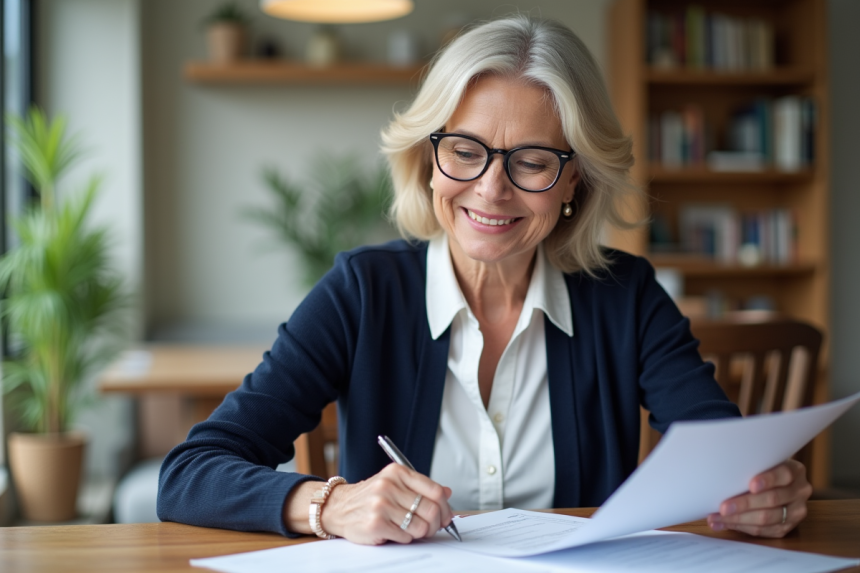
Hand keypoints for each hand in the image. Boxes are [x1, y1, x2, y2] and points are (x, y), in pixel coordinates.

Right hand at [319, 463, 453, 544]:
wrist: (339, 507)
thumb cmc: (370, 497)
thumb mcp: (394, 484)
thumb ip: (420, 487)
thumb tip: (446, 493)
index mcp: (397, 473)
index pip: (434, 490)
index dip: (445, 507)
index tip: (445, 515)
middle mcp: (389, 486)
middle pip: (430, 510)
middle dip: (435, 524)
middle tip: (432, 528)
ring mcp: (381, 505)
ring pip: (420, 526)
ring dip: (419, 532)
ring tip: (411, 530)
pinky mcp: (375, 524)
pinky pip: (405, 537)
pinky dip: (405, 538)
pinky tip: (396, 532)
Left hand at [707, 459, 811, 536]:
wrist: (777, 485)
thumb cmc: (762, 470)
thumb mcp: (761, 463)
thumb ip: (750, 467)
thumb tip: (721, 474)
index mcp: (795, 470)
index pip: (784, 474)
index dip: (768, 480)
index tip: (751, 485)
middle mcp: (800, 491)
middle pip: (773, 499)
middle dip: (745, 504)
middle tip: (723, 507)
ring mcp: (796, 511)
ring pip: (767, 518)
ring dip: (738, 519)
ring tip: (717, 518)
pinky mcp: (787, 527)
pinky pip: (764, 530)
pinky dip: (741, 527)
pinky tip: (724, 524)